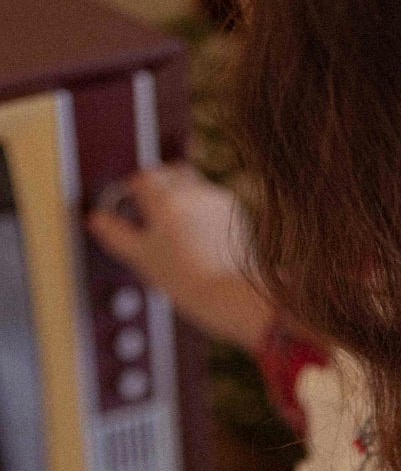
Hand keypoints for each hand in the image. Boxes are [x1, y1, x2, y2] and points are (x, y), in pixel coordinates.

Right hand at [86, 163, 274, 351]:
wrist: (231, 296)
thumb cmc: (187, 281)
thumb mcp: (142, 258)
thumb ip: (116, 235)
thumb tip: (96, 220)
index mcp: (163, 199)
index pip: (140, 180)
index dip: (135, 197)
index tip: (137, 215)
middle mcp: (190, 191)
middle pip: (166, 174)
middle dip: (159, 190)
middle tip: (157, 220)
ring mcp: (215, 198)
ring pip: (190, 182)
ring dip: (181, 196)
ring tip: (180, 229)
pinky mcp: (234, 209)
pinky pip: (212, 198)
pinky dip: (204, 209)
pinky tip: (204, 237)